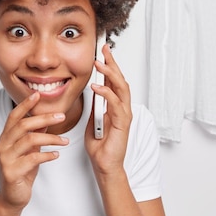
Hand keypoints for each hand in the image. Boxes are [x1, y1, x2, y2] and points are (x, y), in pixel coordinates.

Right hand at [0, 91, 68, 209]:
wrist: (12, 198)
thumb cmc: (21, 172)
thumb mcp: (29, 150)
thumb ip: (35, 134)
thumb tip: (47, 118)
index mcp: (6, 138)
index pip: (14, 116)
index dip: (25, 104)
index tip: (37, 95)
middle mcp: (3, 146)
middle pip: (23, 125)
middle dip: (44, 118)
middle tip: (61, 116)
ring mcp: (5, 159)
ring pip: (29, 140)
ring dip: (50, 138)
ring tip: (65, 141)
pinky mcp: (11, 172)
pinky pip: (32, 159)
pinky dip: (47, 155)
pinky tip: (56, 155)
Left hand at [84, 44, 132, 174]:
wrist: (105, 166)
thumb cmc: (100, 147)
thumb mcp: (93, 122)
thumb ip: (95, 108)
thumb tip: (91, 94)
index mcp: (115, 106)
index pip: (114, 81)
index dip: (109, 66)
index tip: (103, 52)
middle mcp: (122, 108)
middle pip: (120, 80)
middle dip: (112, 63)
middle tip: (104, 49)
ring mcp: (124, 115)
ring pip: (121, 89)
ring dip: (110, 74)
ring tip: (99, 64)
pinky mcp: (122, 124)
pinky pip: (115, 105)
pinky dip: (106, 94)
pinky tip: (97, 86)